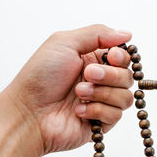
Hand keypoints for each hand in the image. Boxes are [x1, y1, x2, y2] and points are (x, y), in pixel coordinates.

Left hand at [7, 24, 133, 154]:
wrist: (29, 112)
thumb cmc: (40, 76)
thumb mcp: (65, 42)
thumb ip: (98, 34)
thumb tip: (126, 34)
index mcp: (94, 60)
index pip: (124, 57)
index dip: (122, 57)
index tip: (111, 56)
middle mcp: (101, 81)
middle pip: (128, 76)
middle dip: (110, 75)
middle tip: (88, 74)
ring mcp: (102, 102)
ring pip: (126, 97)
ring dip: (102, 93)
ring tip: (78, 93)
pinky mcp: (101, 123)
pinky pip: (116, 115)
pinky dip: (96, 111)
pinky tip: (78, 111)